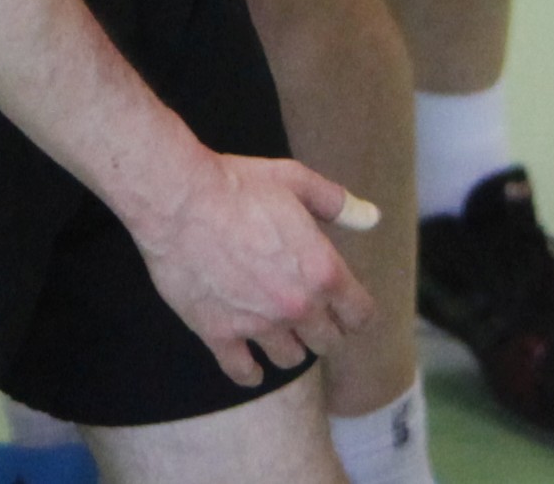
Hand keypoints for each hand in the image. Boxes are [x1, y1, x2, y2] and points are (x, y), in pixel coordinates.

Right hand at [131, 152, 374, 384]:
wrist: (181, 201)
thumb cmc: (239, 185)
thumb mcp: (296, 181)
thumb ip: (337, 203)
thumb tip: (372, 218)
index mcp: (321, 270)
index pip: (359, 314)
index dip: (356, 311)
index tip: (348, 307)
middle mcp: (296, 306)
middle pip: (328, 342)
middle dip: (326, 329)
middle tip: (315, 317)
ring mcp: (257, 325)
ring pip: (290, 359)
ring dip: (291, 347)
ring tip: (284, 332)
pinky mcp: (219, 334)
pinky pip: (242, 371)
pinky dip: (250, 371)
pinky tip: (252, 364)